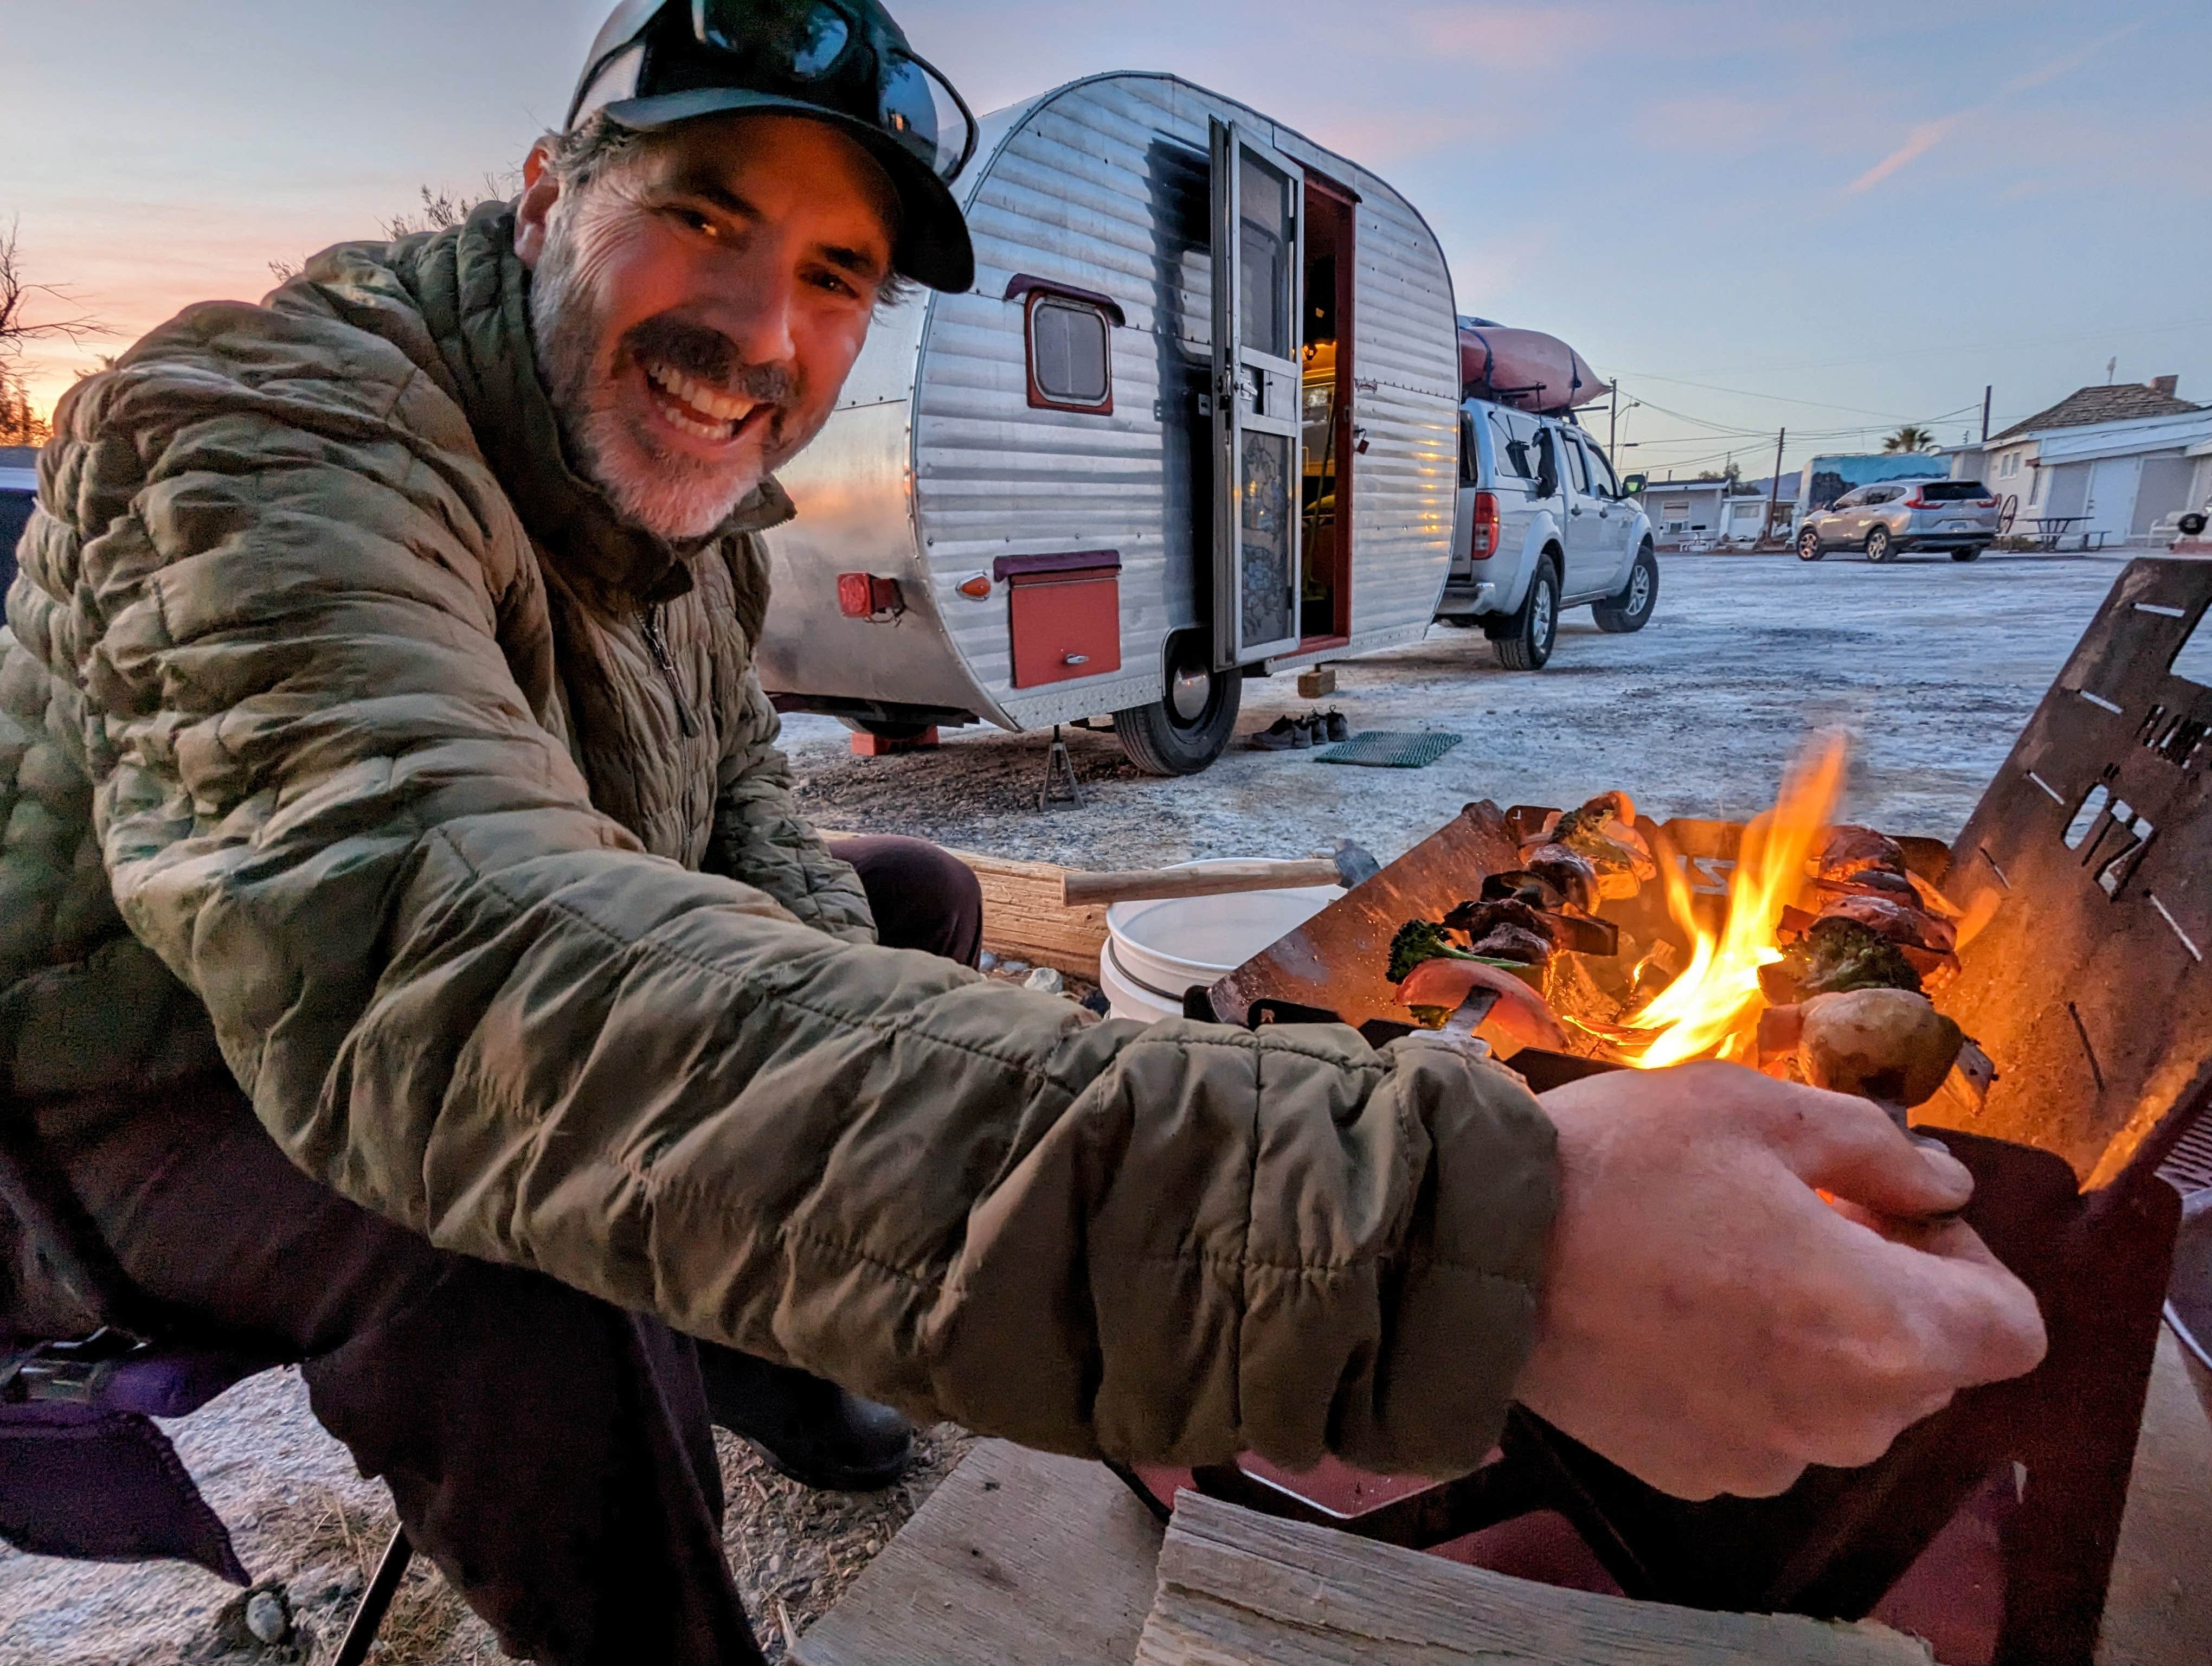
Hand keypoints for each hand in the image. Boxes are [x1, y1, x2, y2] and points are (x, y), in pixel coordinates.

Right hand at [1513, 1061, 2046, 1500]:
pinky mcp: (1698, 1470)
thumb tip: (1943, 1181)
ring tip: (1725, 1259)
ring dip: (1816, 1333)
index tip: (1886, 1207)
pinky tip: (1674, 1308)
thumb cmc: (1618, 1165)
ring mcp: (1767, 1455)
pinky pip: (1767, 1425)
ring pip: (1844, 1398)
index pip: (2010, 1325)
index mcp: (1881, 1327)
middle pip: (1928, 1363)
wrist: (1473, 1250)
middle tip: (1798, 1214)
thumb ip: (1877, 1147)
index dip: (1966, 1256)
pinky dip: (1748, 1374)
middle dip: (1887, 1287)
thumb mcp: (1756, 1107)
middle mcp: (1842, 1416)